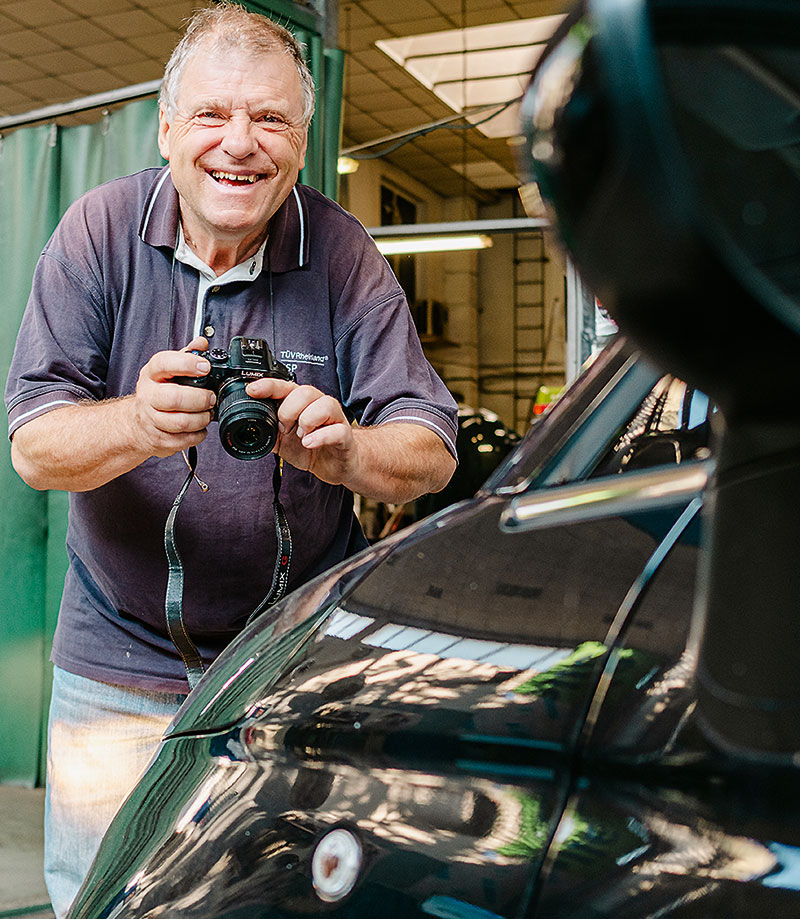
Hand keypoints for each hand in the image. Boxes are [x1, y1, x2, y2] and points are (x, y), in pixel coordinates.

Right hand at [131, 337, 216, 457]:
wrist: (136, 423)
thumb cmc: (158, 392)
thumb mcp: (168, 370)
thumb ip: (187, 355)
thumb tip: (202, 343)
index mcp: (152, 374)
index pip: (164, 363)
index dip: (187, 364)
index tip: (205, 367)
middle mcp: (148, 395)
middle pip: (174, 398)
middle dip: (199, 399)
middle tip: (211, 398)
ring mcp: (150, 419)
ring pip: (180, 422)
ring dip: (201, 419)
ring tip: (207, 414)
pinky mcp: (157, 439)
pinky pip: (183, 440)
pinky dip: (197, 435)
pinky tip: (199, 428)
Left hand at [245, 377, 357, 485]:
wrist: (333, 464)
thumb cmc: (311, 446)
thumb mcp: (282, 440)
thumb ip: (268, 431)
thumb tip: (247, 429)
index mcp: (301, 403)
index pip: (284, 386)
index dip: (268, 385)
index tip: (251, 390)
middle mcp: (318, 405)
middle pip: (305, 391)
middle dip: (289, 410)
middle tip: (284, 428)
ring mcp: (334, 418)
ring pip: (324, 404)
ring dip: (307, 421)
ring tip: (301, 437)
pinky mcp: (344, 434)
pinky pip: (337, 430)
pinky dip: (320, 437)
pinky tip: (309, 444)